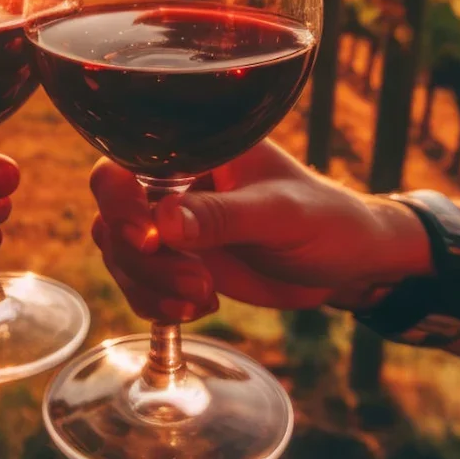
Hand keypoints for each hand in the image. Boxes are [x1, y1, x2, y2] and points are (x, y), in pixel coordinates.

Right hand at [88, 141, 430, 321]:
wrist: (347, 263)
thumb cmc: (325, 221)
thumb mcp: (280, 216)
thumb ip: (222, 217)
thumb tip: (162, 222)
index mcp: (193, 150)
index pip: (123, 165)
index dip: (120, 203)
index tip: (150, 240)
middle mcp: (172, 184)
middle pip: (112, 218)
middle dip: (145, 261)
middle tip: (198, 283)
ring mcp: (170, 225)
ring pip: (120, 256)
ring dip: (151, 287)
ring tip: (204, 299)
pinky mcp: (176, 262)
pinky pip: (137, 285)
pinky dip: (156, 305)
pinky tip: (198, 308)